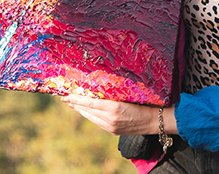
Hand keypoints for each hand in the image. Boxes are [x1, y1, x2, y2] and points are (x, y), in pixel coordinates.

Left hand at [61, 95, 176, 135]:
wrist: (153, 121)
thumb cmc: (143, 103)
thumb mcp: (127, 95)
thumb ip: (111, 94)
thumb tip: (97, 88)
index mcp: (114, 107)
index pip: (89, 102)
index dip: (76, 99)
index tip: (66, 96)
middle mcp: (110, 118)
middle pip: (87, 110)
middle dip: (75, 104)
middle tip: (65, 98)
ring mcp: (110, 126)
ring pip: (90, 117)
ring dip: (80, 110)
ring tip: (72, 105)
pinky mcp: (112, 130)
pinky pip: (96, 122)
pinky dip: (89, 115)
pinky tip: (86, 112)